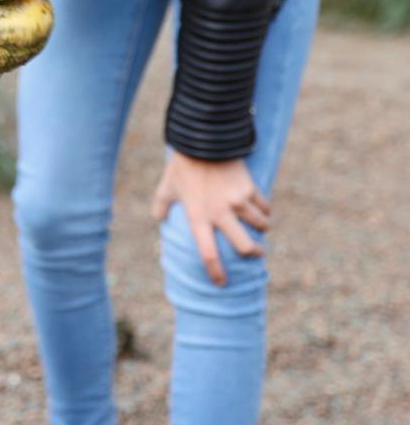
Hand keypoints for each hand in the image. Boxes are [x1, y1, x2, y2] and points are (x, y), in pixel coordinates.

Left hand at [149, 150, 271, 286]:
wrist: (204, 141)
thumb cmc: (182, 166)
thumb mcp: (166, 186)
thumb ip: (161, 205)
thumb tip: (159, 220)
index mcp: (198, 216)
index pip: (207, 253)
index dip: (215, 271)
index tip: (221, 283)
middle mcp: (220, 213)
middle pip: (245, 247)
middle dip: (254, 254)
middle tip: (256, 253)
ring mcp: (238, 201)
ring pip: (261, 226)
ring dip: (262, 228)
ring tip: (260, 227)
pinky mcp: (251, 189)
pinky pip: (265, 207)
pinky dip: (265, 210)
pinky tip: (261, 209)